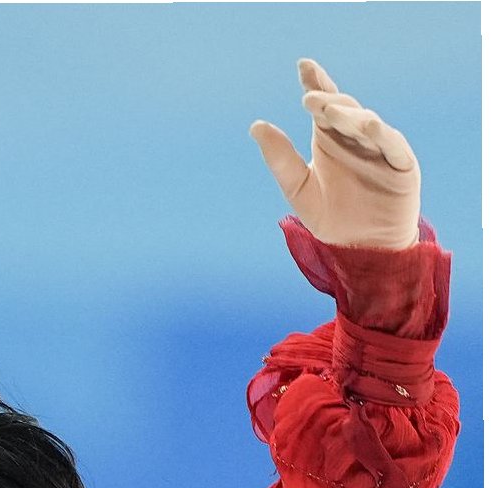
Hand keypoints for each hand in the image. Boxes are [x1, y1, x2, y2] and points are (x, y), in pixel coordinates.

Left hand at [249, 58, 419, 249]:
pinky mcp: (402, 165)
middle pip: (343, 110)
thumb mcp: (299, 190)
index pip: (324, 104)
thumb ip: (280, 159)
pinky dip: (382, 133)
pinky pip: (393, 144)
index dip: (316, 83)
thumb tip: (255, 126)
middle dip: (327, 101)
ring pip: (366, 123)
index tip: (303, 66)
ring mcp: (380, 149)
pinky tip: (368, 122)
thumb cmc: (333, 219)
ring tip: (330, 109)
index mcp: (331, 138)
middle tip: (309, 98)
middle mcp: (356, 137)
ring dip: (349, 115)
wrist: (362, 251)